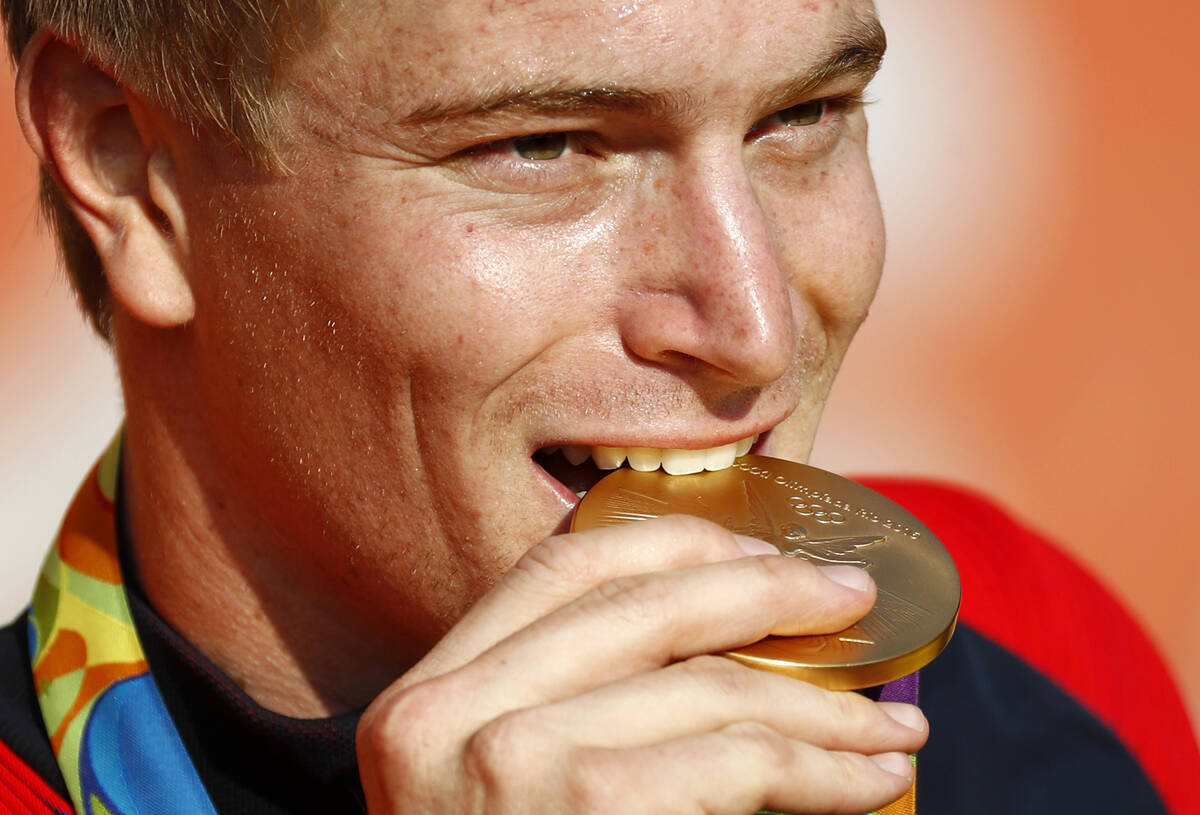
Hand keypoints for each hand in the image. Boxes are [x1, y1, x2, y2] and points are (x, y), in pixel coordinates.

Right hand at [357, 515, 926, 813]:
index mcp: (428, 694)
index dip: (675, 541)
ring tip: (890, 724)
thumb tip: (721, 633)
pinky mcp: (581, 810)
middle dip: (768, 591)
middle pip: (644, 603)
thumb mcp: (501, 792)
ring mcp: (505, 764)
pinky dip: (823, 768)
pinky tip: (870, 784)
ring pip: (707, 686)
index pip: (561, 565)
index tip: (759, 550)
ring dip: (822, 702)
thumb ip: (570, 710)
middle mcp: (448, 715)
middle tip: (854, 598)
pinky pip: (735, 760)